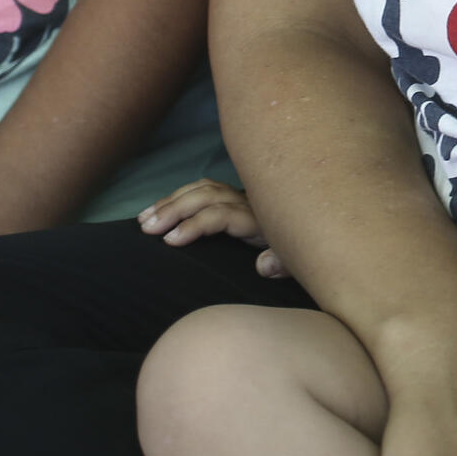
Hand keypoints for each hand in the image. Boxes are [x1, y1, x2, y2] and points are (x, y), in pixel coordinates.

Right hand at [137, 178, 288, 277]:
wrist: (312, 230)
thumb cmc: (300, 251)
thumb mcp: (298, 261)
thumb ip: (282, 263)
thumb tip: (263, 265)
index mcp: (259, 220)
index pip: (221, 215)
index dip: (195, 225)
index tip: (171, 241)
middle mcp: (246, 202)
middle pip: (205, 197)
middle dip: (174, 210)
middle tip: (147, 229)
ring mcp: (238, 197)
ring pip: (200, 190)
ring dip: (170, 202)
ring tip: (144, 220)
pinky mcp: (232, 197)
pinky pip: (201, 190)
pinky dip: (178, 196)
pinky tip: (160, 208)